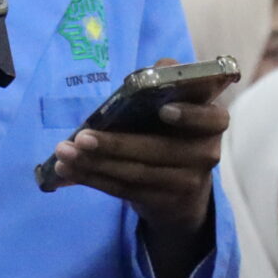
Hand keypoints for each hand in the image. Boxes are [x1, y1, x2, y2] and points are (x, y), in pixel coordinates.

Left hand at [46, 60, 224, 244]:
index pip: (212, 118)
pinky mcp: (164, 202)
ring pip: (137, 173)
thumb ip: (161, 83)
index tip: (163, 110)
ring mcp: (187, 182)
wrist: (181, 187)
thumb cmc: (171, 130)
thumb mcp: (172, 103)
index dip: (190, 115)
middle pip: (159, 150)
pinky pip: (125, 190)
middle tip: (81, 137)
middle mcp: (206, 154)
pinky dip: (93, 179)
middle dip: (116, 144)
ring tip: (64, 152)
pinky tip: (68, 170)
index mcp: (212, 121)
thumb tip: (141, 74)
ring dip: (96, 164)